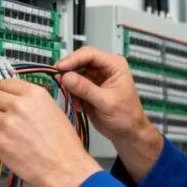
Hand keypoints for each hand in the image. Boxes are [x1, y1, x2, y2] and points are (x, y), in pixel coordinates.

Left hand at [0, 78, 100, 186]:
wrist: (65, 167)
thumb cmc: (64, 143)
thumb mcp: (54, 110)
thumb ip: (32, 101)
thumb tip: (15, 98)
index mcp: (35, 94)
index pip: (5, 82)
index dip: (2, 91)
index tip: (2, 97)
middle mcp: (19, 105)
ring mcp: (8, 124)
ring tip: (5, 130)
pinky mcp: (0, 142)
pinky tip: (8, 143)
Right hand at [55, 47, 162, 182]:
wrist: (128, 133)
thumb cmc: (126, 117)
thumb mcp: (106, 102)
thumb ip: (86, 89)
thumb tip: (66, 77)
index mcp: (114, 65)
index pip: (90, 54)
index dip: (73, 59)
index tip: (59, 68)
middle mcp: (105, 68)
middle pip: (80, 61)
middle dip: (69, 72)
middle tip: (58, 81)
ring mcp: (96, 78)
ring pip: (74, 74)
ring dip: (70, 86)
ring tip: (73, 99)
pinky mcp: (89, 88)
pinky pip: (74, 86)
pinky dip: (72, 94)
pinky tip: (78, 105)